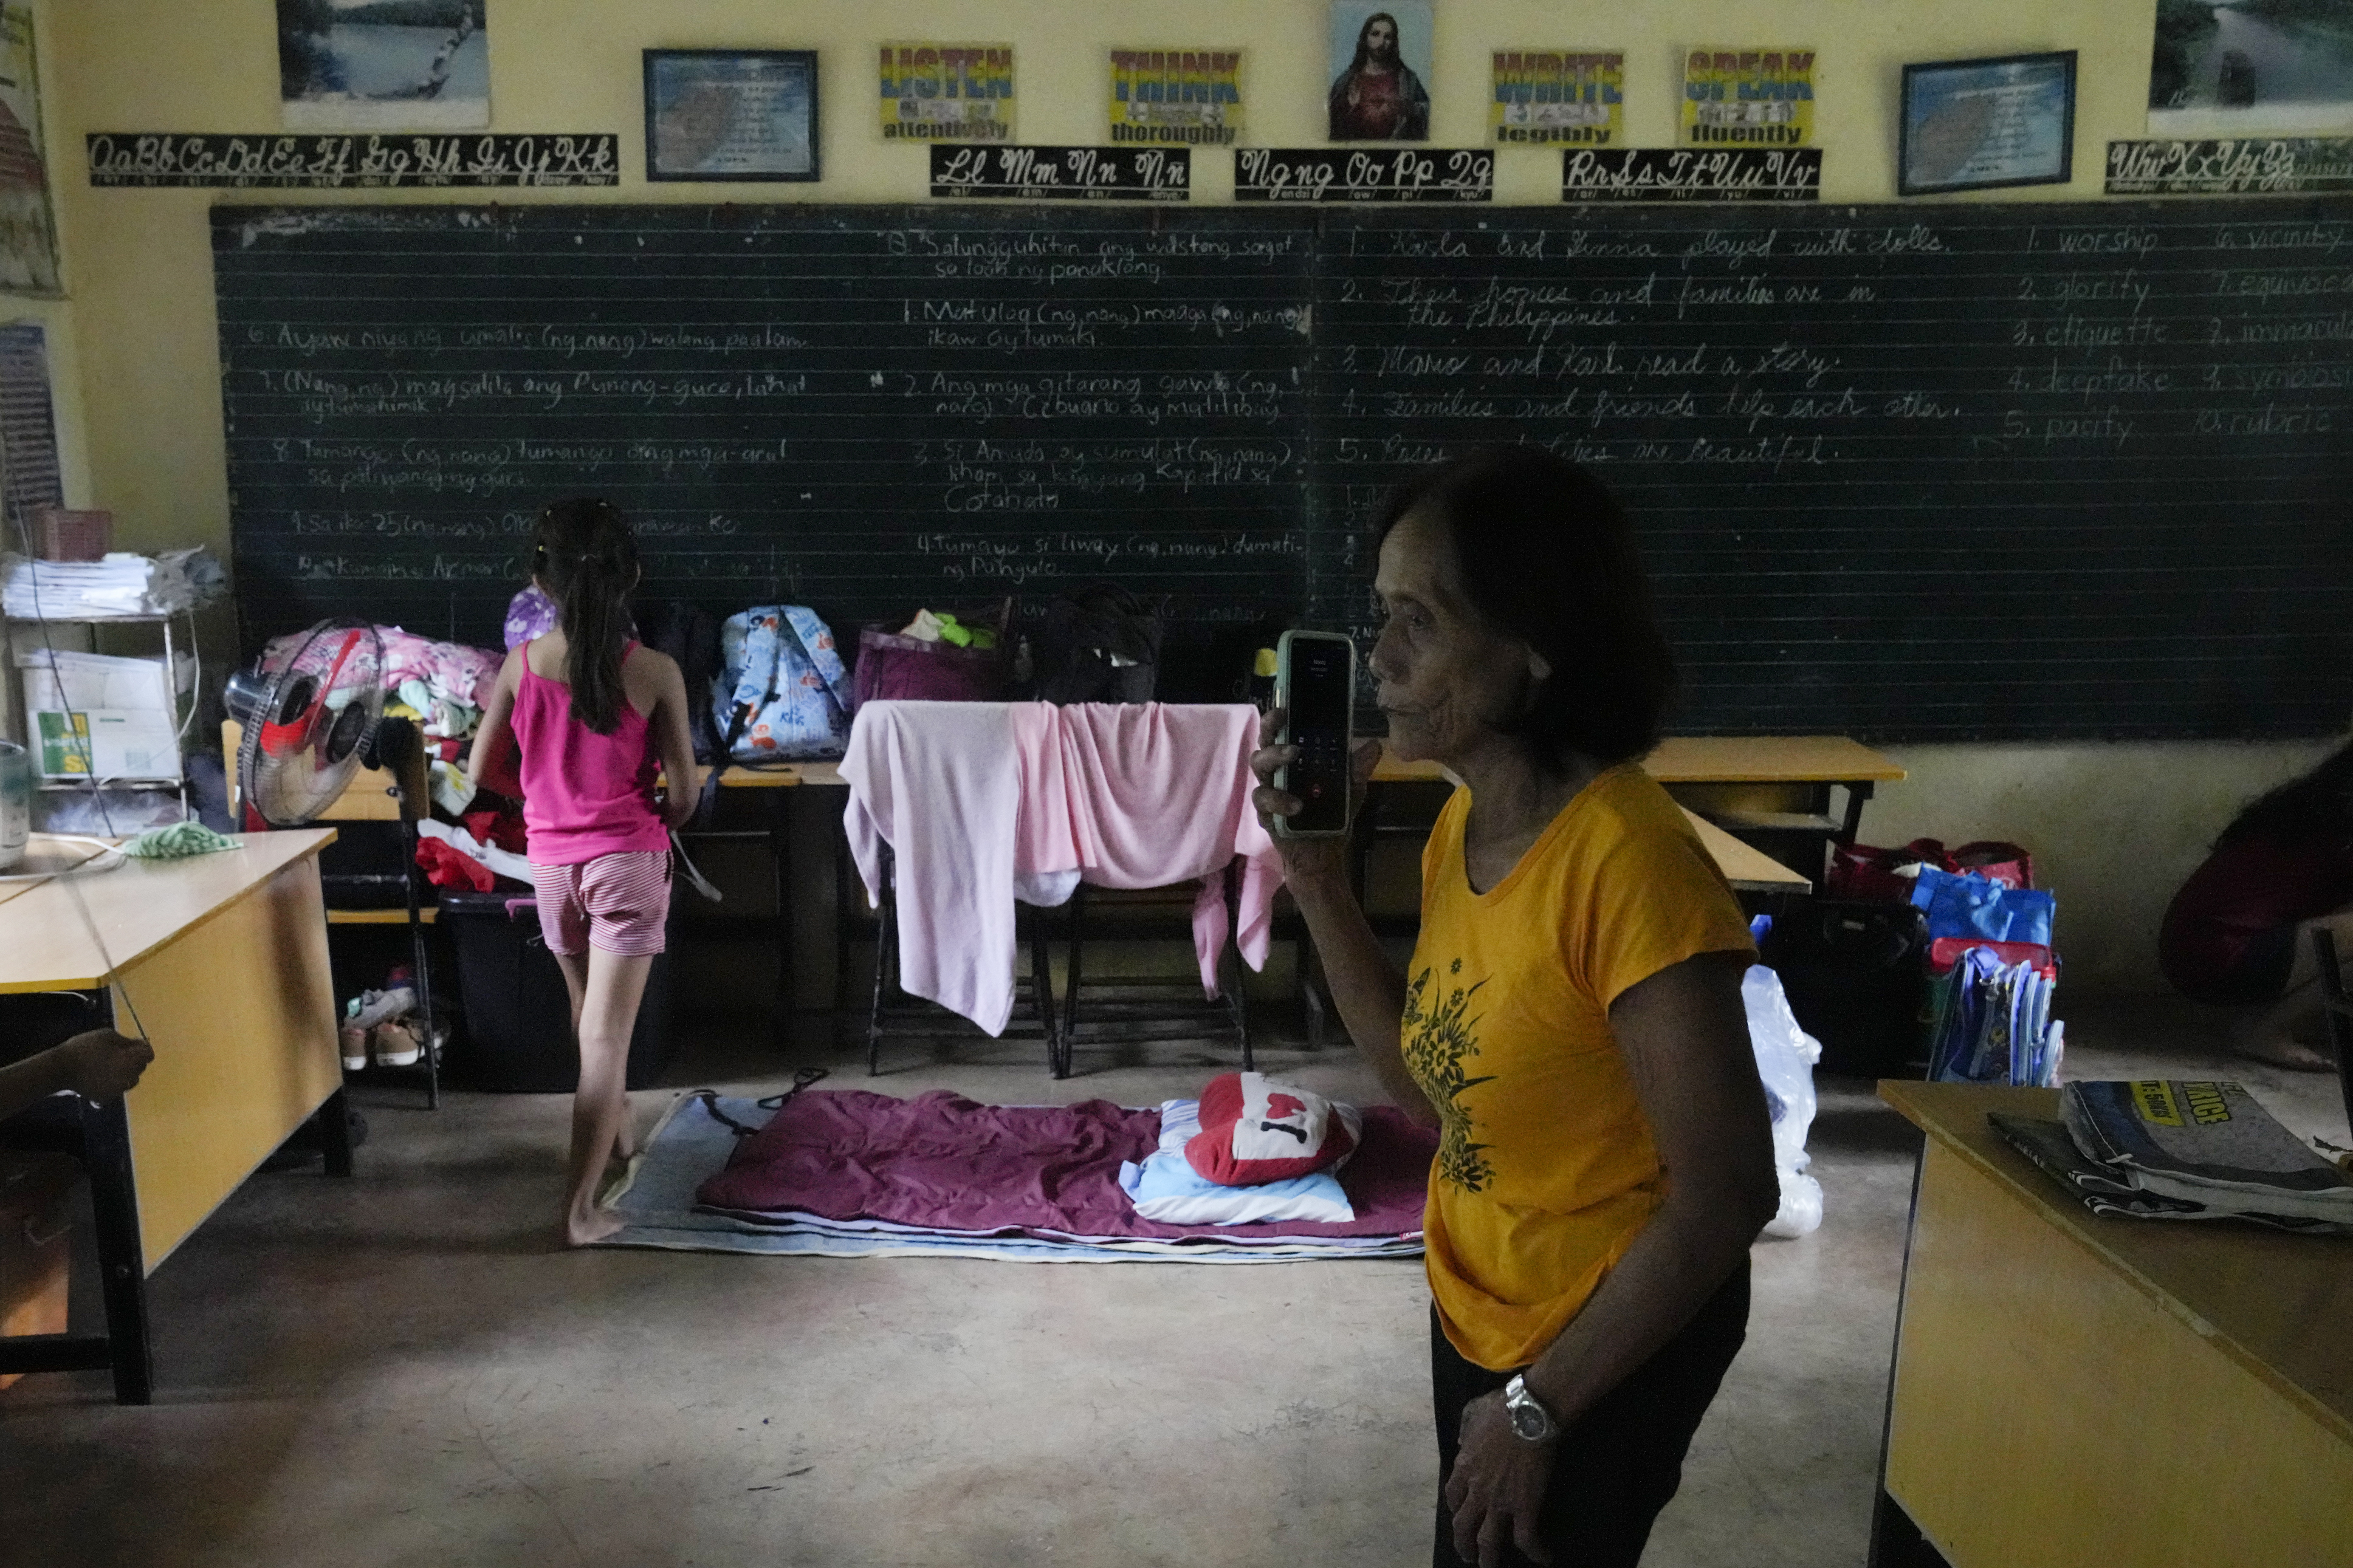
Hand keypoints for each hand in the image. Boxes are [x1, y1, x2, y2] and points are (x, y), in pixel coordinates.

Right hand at [58, 1029, 152, 1101]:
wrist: (60, 1069)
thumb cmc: (84, 1048)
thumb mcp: (107, 1035)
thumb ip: (126, 1040)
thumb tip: (139, 1043)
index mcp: (131, 1061)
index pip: (149, 1055)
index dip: (142, 1049)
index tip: (131, 1045)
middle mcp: (129, 1077)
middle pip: (140, 1068)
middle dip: (134, 1060)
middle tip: (116, 1054)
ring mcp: (118, 1090)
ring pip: (130, 1080)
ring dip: (125, 1073)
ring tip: (108, 1066)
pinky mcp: (106, 1098)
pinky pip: (117, 1090)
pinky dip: (113, 1083)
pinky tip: (101, 1077)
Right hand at [1247, 707, 1381, 888]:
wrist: (1325, 853)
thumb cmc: (1334, 814)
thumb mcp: (1352, 788)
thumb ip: (1359, 767)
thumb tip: (1374, 744)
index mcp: (1295, 760)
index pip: (1281, 732)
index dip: (1278, 717)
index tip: (1286, 707)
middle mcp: (1278, 771)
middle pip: (1263, 743)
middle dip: (1271, 730)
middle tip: (1285, 722)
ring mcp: (1269, 790)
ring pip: (1260, 767)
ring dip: (1275, 758)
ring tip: (1294, 756)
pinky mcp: (1266, 813)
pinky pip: (1263, 801)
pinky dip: (1279, 800)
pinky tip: (1297, 806)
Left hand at [1445, 1390, 1554, 1566]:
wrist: (1527, 1414)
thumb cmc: (1502, 1408)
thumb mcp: (1472, 1412)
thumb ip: (1465, 1428)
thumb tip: (1462, 1440)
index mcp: (1464, 1467)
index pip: (1452, 1496)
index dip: (1455, 1509)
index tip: (1460, 1514)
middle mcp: (1477, 1490)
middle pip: (1462, 1526)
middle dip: (1463, 1543)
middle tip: (1468, 1554)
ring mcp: (1499, 1501)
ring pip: (1487, 1541)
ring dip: (1488, 1558)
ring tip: (1490, 1567)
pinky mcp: (1524, 1506)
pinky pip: (1526, 1538)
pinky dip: (1536, 1551)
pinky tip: (1543, 1558)